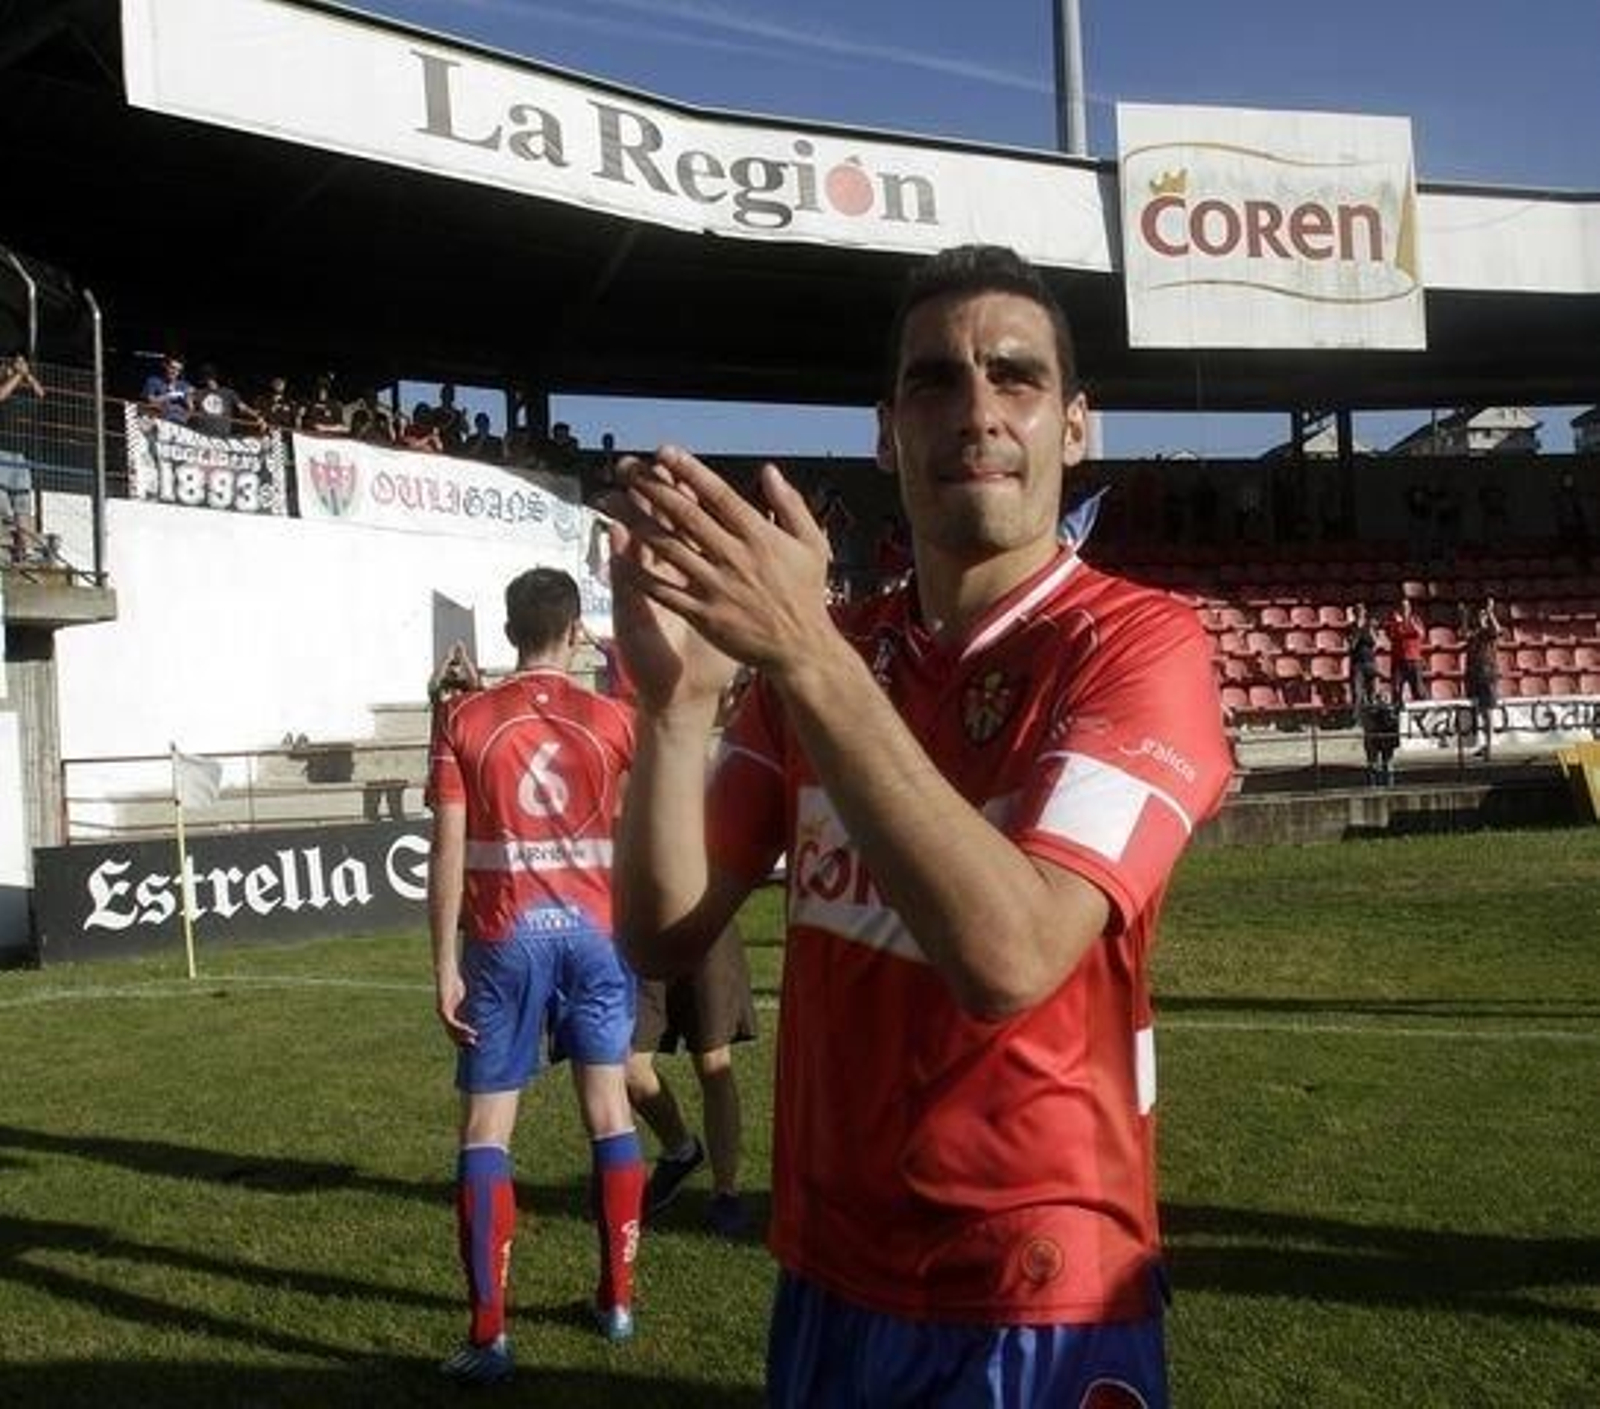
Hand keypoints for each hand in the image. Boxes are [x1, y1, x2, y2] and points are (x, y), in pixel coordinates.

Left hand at [435, 968, 476, 1046]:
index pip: (454, 1029)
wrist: (446, 972)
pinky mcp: (443, 1009)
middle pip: (452, 1032)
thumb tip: (485, 1004)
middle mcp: (444, 1015)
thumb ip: (471, 1001)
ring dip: (463, 1036)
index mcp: (449, 1012)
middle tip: (474, 1045)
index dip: (462, 1036)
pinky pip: (452, 1022)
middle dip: (463, 1040)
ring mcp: (442, 1013)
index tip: (473, 1040)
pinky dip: (461, 1027)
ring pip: (452, 1030)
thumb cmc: (456, 980)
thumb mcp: (466, 994)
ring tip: (474, 1040)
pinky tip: (470, 1030)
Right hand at [603, 455, 737, 716]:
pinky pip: (626, 583)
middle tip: (641, 466)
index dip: (682, 495)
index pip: (685, 524)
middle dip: (648, 497)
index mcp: (690, 572)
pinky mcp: (632, 614)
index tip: (678, 466)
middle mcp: (665, 578)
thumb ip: (733, 575)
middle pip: (657, 526)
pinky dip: (620, 559)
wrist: (686, 693)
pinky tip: (613, 536)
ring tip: (623, 485)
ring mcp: (646, 594)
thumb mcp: (720, 612)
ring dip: (627, 518)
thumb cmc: (707, 655)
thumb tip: (744, 545)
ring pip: (636, 550)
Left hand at [608, 446, 833, 685]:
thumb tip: (770, 472)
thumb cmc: (806, 596)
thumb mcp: (812, 544)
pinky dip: (640, 574)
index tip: (664, 452)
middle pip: (684, 514)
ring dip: (636, 522)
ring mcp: (716, 587)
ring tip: (613, 501)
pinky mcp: (704, 614)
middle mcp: (734, 558)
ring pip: (668, 547)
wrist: (801, 649)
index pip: (717, 494)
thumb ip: (790, 505)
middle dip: (652, 487)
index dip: (689, 470)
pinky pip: (664, 590)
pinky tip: (618, 557)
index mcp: (759, 536)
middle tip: (627, 468)